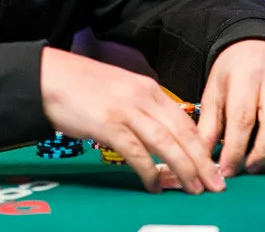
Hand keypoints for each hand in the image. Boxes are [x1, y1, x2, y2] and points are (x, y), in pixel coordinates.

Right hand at [40, 47, 224, 194]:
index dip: (202, 146)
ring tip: (194, 189)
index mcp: (148, 88)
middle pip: (182, 133)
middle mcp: (142, 97)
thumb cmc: (80, 86)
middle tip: (216, 185)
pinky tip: (154, 185)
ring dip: (184, 170)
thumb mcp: (120, 90)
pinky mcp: (108, 124)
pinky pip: (137, 153)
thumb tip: (160, 136)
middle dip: (202, 162)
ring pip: (166, 144)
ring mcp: (126, 110)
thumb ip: (141, 108)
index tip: (213, 166)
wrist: (48, 76)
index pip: (185, 120)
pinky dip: (149, 172)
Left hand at [198, 40, 264, 177]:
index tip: (228, 170)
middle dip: (261, 154)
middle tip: (248, 169)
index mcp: (245, 77)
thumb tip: (204, 157)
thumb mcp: (215, 90)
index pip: (242, 118)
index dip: (235, 149)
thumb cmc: (234, 71)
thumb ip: (210, 124)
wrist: (260, 44)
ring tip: (264, 164)